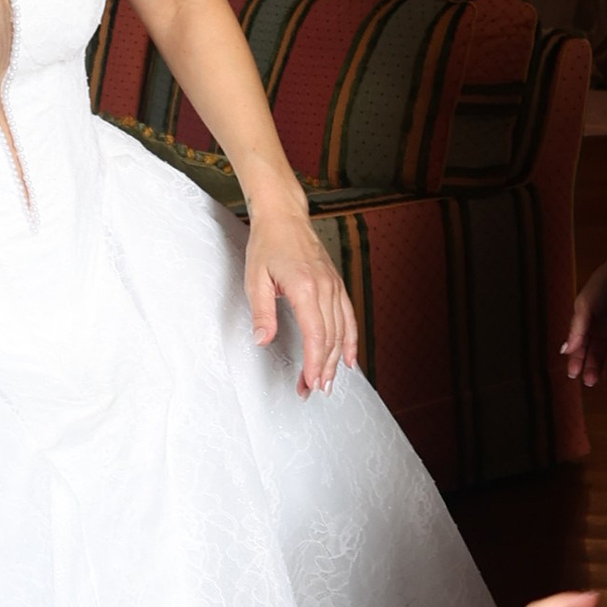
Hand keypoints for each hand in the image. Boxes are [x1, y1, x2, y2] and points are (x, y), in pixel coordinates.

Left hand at [245, 199, 361, 395]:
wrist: (284, 216)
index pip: (316, 335)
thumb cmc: (267, 244)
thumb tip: (263, 341)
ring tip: (328, 382)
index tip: (309, 382)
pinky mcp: (336, 284)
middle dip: (323, 368)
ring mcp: (334, 286)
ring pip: (342, 331)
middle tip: (313, 390)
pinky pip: (348, 316)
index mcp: (305, 287)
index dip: (315, 363)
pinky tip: (348, 359)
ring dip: (336, 360)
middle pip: (331, 338)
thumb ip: (262, 312)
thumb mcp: (255, 278)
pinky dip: (351, 340)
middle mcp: (325, 288)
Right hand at [562, 251, 606, 388]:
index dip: (575, 360)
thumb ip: (577, 327)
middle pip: (594, 354)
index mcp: (586, 323)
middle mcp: (602, 329)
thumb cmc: (604, 283)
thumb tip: (564, 349)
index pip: (578, 347)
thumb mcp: (585, 304)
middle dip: (591, 368)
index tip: (573, 374)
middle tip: (590, 381)